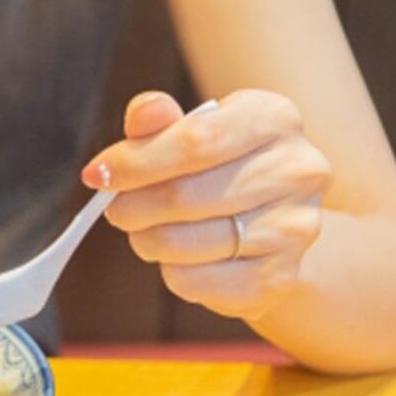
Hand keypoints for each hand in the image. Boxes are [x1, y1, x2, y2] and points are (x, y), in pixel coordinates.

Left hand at [82, 90, 333, 319]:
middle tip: (116, 210)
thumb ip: (157, 120)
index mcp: (273, 117)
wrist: (274, 221)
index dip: (135, 163)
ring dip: (148, 241)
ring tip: (147, 232)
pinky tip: (178, 258)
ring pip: (185, 242)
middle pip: (185, 196)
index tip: (97, 176)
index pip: (194, 141)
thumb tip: (142, 114)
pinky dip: (173, 273)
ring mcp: (297, 226)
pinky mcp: (281, 276)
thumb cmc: (218, 165)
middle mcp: (299, 170)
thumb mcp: (190, 129)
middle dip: (132, 206)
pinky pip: (198, 281)